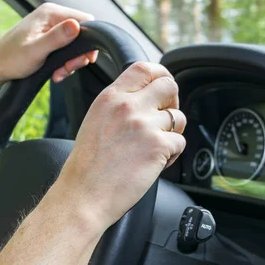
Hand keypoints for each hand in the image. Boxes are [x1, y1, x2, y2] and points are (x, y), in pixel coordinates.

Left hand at [0, 2, 98, 83]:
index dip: (89, 40)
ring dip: (71, 62)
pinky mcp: (50, 38)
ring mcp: (51, 27)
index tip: (84, 58)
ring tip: (60, 73)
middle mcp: (52, 17)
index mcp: (50, 13)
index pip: (85, 19)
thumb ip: (58, 37)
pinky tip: (56, 72)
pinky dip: (65, 64)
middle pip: (82, 34)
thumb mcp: (36, 49)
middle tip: (69, 68)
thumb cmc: (11, 58)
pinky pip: (67, 50)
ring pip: (76, 45)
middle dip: (78, 55)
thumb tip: (76, 26)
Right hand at [52, 62, 186, 232]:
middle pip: (168, 85)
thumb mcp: (96, 121)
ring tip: (156, 147)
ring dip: (173, 132)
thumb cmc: (88, 167)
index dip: (161, 75)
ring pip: (178, 117)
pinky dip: (172, 154)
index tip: (164, 88)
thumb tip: (146, 98)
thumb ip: (119, 105)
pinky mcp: (158, 146)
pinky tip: (155, 163)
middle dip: (173, 102)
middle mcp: (128, 106)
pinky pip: (180, 142)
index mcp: (110, 97)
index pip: (144, 68)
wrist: (84, 195)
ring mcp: (145, 125)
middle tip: (165, 119)